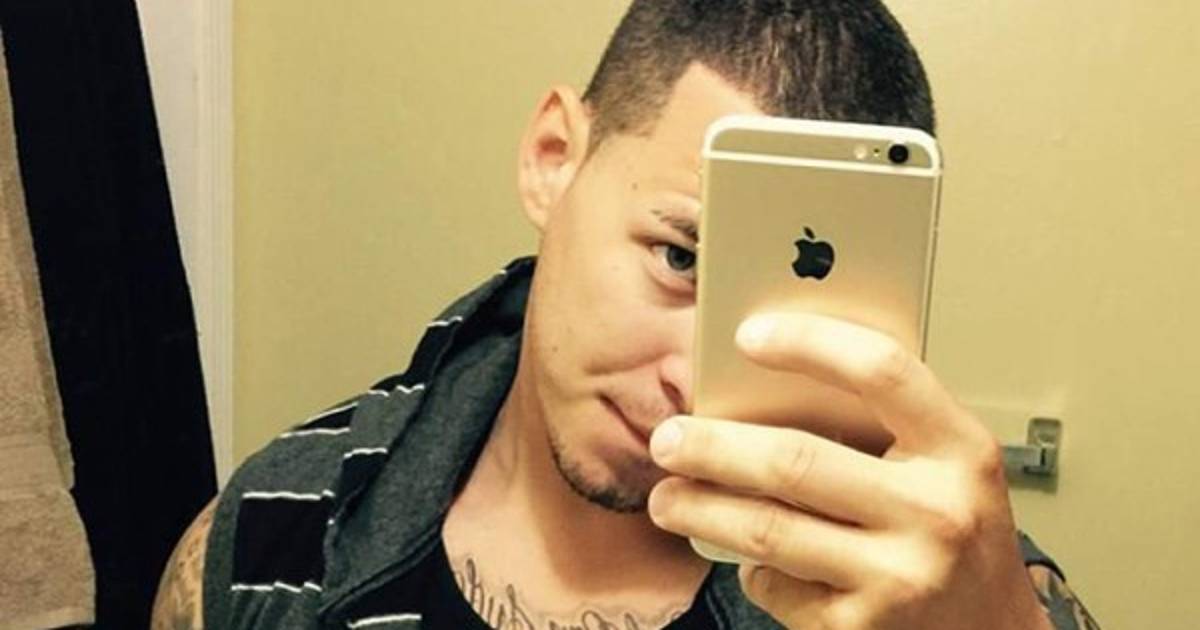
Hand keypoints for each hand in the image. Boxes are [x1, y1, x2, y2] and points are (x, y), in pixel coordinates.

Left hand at [646, 313, 1051, 629]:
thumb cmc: (957, 535)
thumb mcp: (944, 466)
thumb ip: (880, 423)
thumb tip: (762, 384)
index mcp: (961, 450)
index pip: (882, 372)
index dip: (809, 343)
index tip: (748, 334)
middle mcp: (936, 512)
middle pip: (795, 461)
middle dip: (712, 447)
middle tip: (668, 438)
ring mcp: (899, 578)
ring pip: (766, 529)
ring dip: (699, 509)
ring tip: (666, 498)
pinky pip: (775, 585)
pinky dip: (752, 568)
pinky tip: (749, 557)